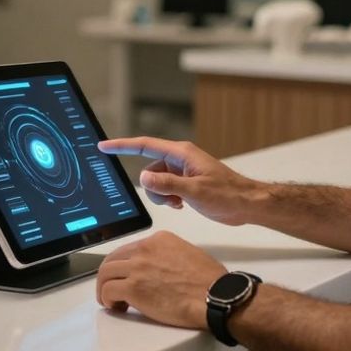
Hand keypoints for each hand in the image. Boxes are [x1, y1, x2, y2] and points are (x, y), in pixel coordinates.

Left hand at [96, 231, 226, 327]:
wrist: (215, 296)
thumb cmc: (210, 281)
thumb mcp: (188, 253)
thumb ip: (168, 255)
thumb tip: (159, 268)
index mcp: (159, 239)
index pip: (130, 249)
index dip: (125, 265)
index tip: (126, 276)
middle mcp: (145, 249)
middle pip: (113, 258)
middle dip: (108, 274)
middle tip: (111, 288)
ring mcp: (137, 267)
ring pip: (105, 273)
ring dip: (104, 288)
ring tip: (111, 300)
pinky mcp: (133, 287)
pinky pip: (108, 290)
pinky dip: (107, 299)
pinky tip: (115, 306)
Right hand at [98, 137, 262, 225]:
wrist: (246, 203)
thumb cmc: (228, 194)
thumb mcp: (195, 191)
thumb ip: (168, 184)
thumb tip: (143, 179)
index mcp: (181, 154)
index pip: (144, 146)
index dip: (122, 146)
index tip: (104, 146)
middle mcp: (179, 159)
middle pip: (149, 170)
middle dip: (153, 188)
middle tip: (171, 199)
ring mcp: (182, 171)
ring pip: (156, 182)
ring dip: (162, 195)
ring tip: (179, 203)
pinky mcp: (186, 182)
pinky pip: (165, 188)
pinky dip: (168, 198)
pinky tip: (182, 204)